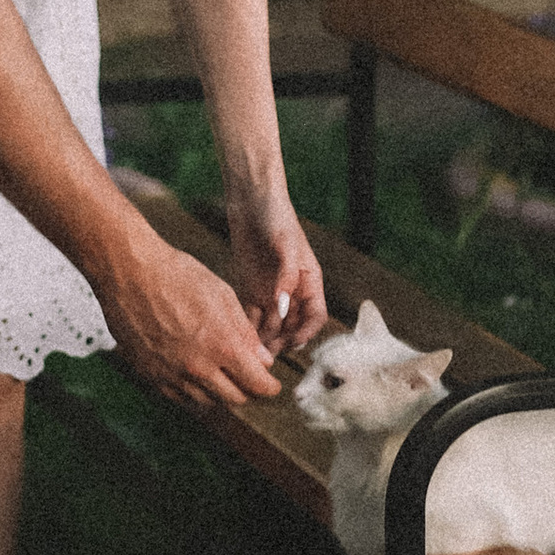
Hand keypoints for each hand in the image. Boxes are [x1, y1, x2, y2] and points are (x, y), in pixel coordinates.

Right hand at [99, 222, 280, 415]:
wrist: (129, 273)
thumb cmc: (176, 276)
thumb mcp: (222, 296)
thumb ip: (245, 333)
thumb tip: (262, 359)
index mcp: (222, 347)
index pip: (257, 385)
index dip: (269, 386)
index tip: (271, 383)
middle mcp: (197, 368)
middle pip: (235, 399)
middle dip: (247, 390)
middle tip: (248, 377)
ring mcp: (171, 375)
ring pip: (207, 401)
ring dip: (220, 391)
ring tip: (220, 373)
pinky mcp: (150, 375)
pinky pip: (179, 397)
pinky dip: (192, 391)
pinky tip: (194, 374)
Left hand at [227, 196, 328, 356]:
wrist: (251, 200)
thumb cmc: (276, 216)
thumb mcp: (285, 244)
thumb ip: (286, 276)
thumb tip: (284, 308)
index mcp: (310, 281)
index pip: (316, 316)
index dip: (307, 332)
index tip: (293, 343)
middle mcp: (293, 290)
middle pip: (293, 326)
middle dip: (282, 341)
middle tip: (267, 354)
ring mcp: (272, 291)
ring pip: (272, 325)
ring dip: (265, 339)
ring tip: (252, 352)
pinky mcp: (252, 288)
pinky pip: (253, 315)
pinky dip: (248, 328)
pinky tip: (239, 338)